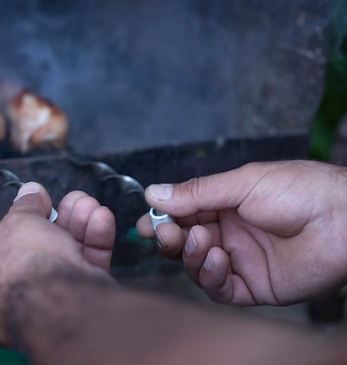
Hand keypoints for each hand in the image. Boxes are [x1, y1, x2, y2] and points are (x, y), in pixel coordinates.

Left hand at [0, 182, 115, 345]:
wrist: (58, 299)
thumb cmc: (23, 265)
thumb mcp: (17, 221)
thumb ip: (26, 205)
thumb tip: (30, 191)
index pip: (4, 248)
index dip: (23, 221)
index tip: (40, 202)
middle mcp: (15, 299)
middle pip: (42, 248)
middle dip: (62, 218)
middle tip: (74, 199)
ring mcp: (50, 303)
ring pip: (68, 256)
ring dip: (81, 225)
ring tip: (89, 203)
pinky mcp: (81, 304)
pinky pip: (88, 268)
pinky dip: (97, 242)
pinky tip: (102, 218)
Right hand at [137, 160, 346, 305]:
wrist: (345, 220)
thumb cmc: (300, 190)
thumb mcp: (243, 183)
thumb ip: (197, 193)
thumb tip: (153, 193)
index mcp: (225, 205)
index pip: (183, 215)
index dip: (162, 220)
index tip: (145, 223)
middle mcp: (229, 234)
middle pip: (184, 244)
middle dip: (171, 240)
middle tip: (167, 234)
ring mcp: (240, 261)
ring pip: (198, 267)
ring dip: (192, 257)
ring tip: (201, 241)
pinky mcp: (255, 287)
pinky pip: (221, 290)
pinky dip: (211, 278)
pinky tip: (218, 260)